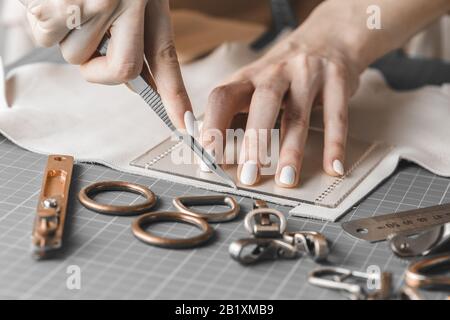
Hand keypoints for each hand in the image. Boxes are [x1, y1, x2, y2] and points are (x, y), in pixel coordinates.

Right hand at [20, 0, 191, 128]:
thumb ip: (135, 35)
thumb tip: (133, 81)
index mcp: (149, 2)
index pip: (167, 60)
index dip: (176, 98)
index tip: (186, 126)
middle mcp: (126, 5)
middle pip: (117, 73)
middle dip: (99, 68)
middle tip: (91, 36)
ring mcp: (93, 4)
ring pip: (75, 57)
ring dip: (68, 37)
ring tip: (71, 3)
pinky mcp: (59, 4)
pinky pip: (47, 38)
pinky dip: (42, 24)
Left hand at [201, 6, 362, 186]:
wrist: (328, 37)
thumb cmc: (283, 72)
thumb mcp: (254, 83)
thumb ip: (235, 111)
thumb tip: (210, 147)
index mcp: (248, 76)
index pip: (223, 98)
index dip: (213, 127)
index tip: (209, 159)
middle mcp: (275, 73)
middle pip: (262, 105)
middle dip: (254, 143)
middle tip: (248, 176)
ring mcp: (307, 75)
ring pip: (297, 116)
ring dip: (291, 151)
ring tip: (286, 179)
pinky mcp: (336, 81)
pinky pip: (335, 116)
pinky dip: (334, 144)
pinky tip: (332, 166)